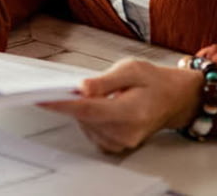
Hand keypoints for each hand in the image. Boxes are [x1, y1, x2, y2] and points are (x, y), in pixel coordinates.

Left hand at [39, 59, 203, 153]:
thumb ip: (104, 80)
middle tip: (87, 84)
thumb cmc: (154, 82)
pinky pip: (91, 131)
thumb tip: (82, 88)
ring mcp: (121, 142)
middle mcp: (126, 132)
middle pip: (84, 117)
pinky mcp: (116, 146)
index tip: (42, 98)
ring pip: (84, 124)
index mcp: (131, 112)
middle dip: (76, 100)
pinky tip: (104, 107)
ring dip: (85, 108)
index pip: (88, 110)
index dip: (63, 104)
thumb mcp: (131, 69)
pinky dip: (90, 118)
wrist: (174, 99)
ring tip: (105, 95)